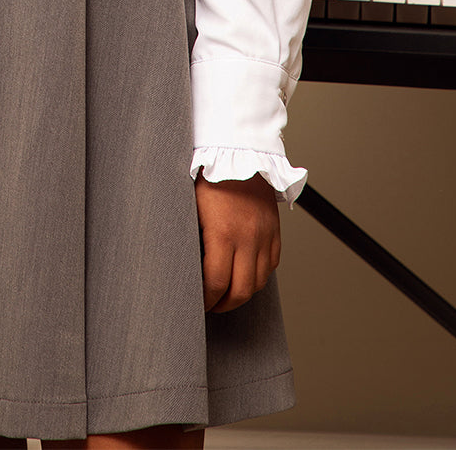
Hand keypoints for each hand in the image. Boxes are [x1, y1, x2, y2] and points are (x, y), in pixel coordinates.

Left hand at [195, 172, 280, 312]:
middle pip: (241, 291)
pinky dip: (259, 275)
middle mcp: (248, 238)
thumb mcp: (190, 204)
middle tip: (210, 305)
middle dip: (223, 304)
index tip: (197, 301)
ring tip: (227, 294)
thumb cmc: (209, 174)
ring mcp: (264, 235)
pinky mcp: (274, 230)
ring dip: (242, 293)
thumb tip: (181, 260)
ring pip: (259, 281)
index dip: (206, 299)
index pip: (216, 283)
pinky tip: (246, 274)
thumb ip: (192, 235)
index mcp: (222, 233)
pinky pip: (271, 264)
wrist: (237, 150)